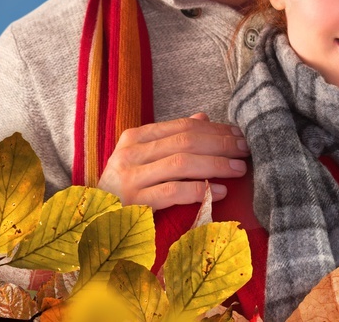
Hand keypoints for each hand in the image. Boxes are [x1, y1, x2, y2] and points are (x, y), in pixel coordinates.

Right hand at [97, 112, 249, 208]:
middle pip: (186, 141)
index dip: (215, 129)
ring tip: (238, 169)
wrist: (92, 221)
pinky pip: (173, 192)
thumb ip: (172, 138)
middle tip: (245, 150)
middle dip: (221, 144)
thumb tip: (203, 117)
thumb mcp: (144, 158)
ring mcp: (131, 177)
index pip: (182, 127)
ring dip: (216, 164)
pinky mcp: (135, 203)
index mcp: (135, 137)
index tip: (238, 135)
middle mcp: (131, 153)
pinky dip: (200, 190)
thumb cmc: (124, 188)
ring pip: (182, 163)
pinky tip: (219, 192)